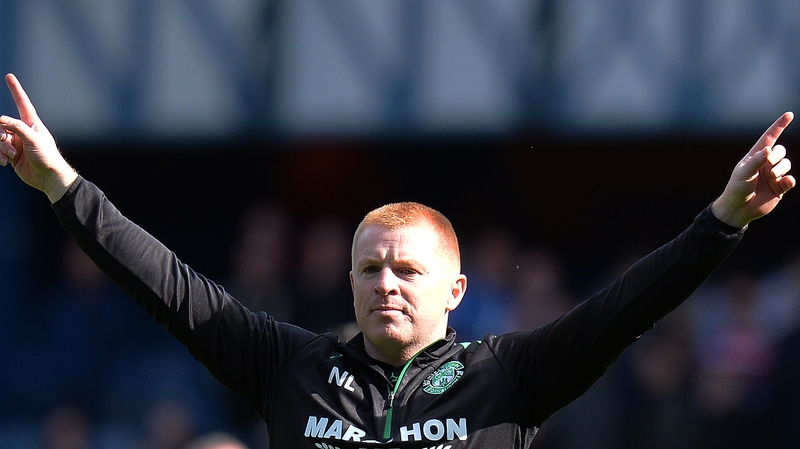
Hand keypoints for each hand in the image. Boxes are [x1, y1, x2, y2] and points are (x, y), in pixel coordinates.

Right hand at [0, 73, 76, 202]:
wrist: (48, 178)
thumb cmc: (47, 157)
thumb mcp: (34, 139)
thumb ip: (17, 127)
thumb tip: (1, 120)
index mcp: (31, 124)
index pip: (22, 103)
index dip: (16, 90)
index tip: (10, 76)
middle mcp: (22, 131)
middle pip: (1, 124)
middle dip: (0, 135)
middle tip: (8, 144)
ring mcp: (16, 142)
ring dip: (1, 148)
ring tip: (11, 156)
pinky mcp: (11, 154)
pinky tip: (6, 162)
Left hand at [711, 112, 794, 227]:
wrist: (738, 209)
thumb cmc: (736, 188)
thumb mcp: (743, 173)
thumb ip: (755, 161)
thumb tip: (769, 149)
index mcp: (755, 156)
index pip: (769, 137)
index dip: (779, 126)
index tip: (789, 115)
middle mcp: (765, 164)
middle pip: (780, 150)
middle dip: (777, 155)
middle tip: (769, 164)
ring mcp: (773, 175)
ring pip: (787, 163)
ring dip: (781, 168)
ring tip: (772, 177)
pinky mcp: (779, 187)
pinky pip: (790, 179)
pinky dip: (789, 180)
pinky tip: (784, 183)